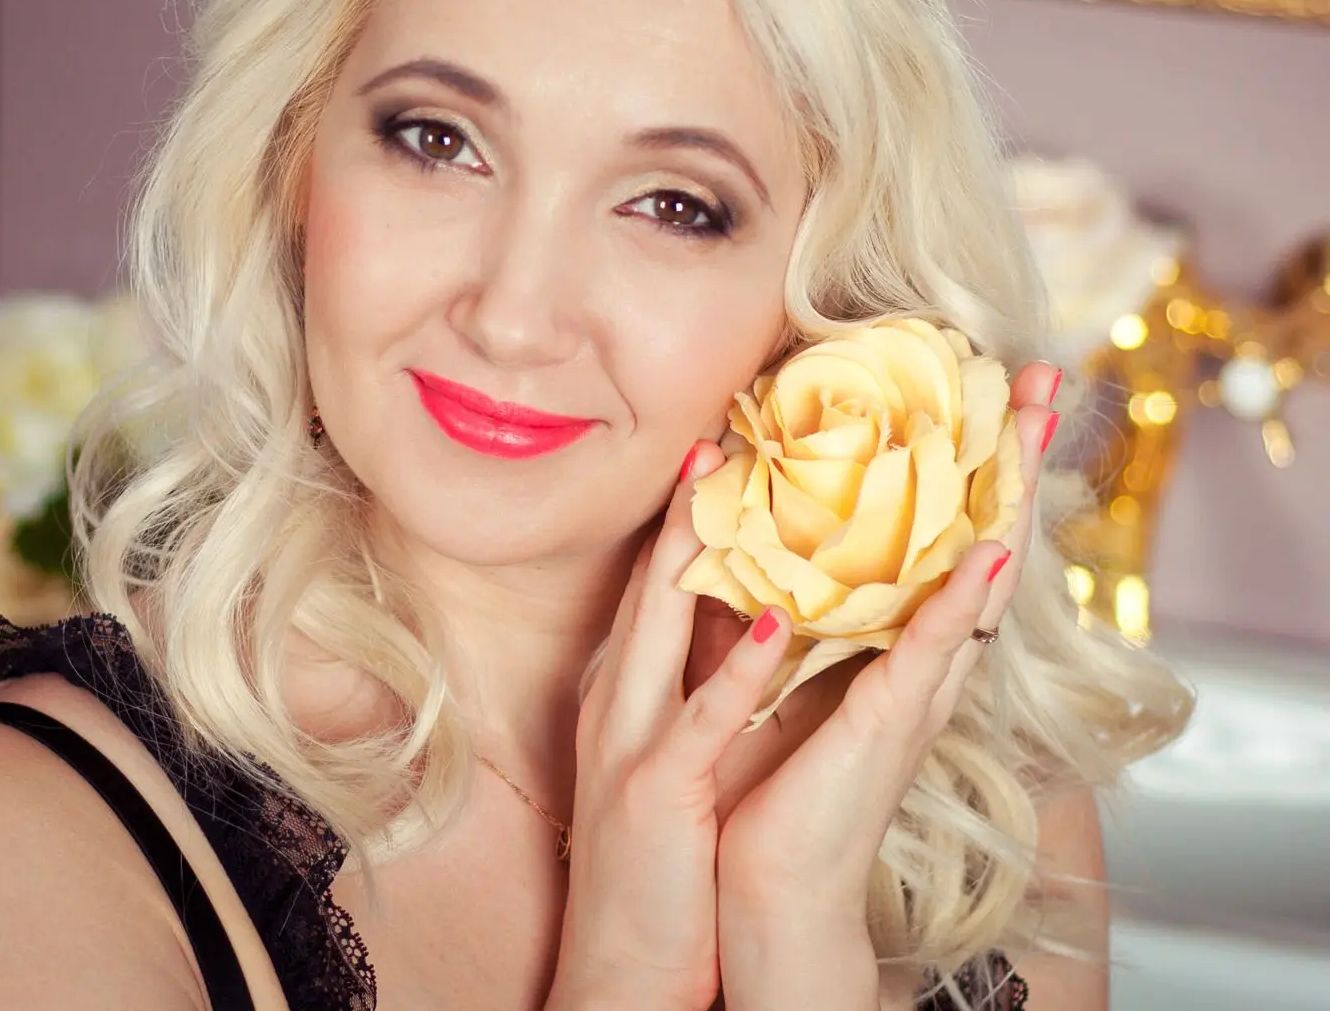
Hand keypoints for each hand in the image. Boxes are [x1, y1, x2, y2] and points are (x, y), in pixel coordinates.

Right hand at [546, 444, 803, 1010]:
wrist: (620, 967)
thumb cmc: (657, 863)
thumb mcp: (666, 757)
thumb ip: (688, 688)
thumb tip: (734, 625)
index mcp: (626, 694)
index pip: (652, 589)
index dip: (680, 522)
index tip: (714, 456)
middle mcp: (619, 702)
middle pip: (649, 586)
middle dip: (679, 511)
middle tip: (716, 434)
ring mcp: (629, 742)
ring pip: (660, 628)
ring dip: (693, 554)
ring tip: (730, 485)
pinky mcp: (655, 791)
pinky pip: (699, 718)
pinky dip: (734, 669)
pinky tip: (772, 623)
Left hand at [709, 361, 1059, 1009]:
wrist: (764, 878)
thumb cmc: (764, 774)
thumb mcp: (766, 661)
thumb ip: (776, 598)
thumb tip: (752, 521)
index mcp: (885, 637)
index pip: (932, 530)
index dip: (958, 461)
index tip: (974, 382)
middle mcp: (915, 655)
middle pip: (974, 536)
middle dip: (1007, 456)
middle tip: (1041, 374)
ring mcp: (912, 687)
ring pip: (973, 576)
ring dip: (1006, 497)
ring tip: (1034, 421)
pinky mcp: (891, 724)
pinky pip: (933, 652)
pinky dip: (962, 601)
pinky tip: (993, 551)